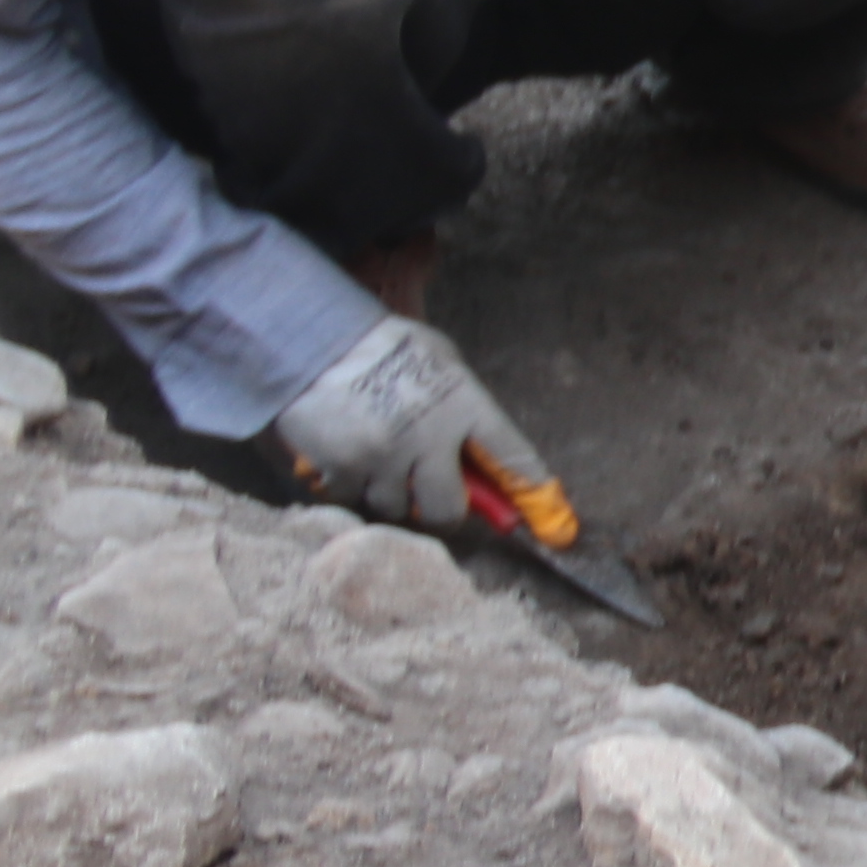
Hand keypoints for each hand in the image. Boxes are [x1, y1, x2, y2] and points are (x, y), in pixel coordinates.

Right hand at [275, 312, 551, 534]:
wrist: (310, 337)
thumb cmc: (383, 348)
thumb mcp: (442, 363)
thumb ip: (465, 409)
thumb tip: (486, 462)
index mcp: (464, 405)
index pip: (514, 459)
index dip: (535, 498)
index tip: (556, 528)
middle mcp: (429, 437)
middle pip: (449, 511)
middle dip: (441, 508)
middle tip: (427, 489)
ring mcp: (384, 456)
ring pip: (397, 508)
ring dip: (389, 492)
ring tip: (375, 453)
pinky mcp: (342, 469)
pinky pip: (353, 500)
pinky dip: (349, 485)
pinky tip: (344, 453)